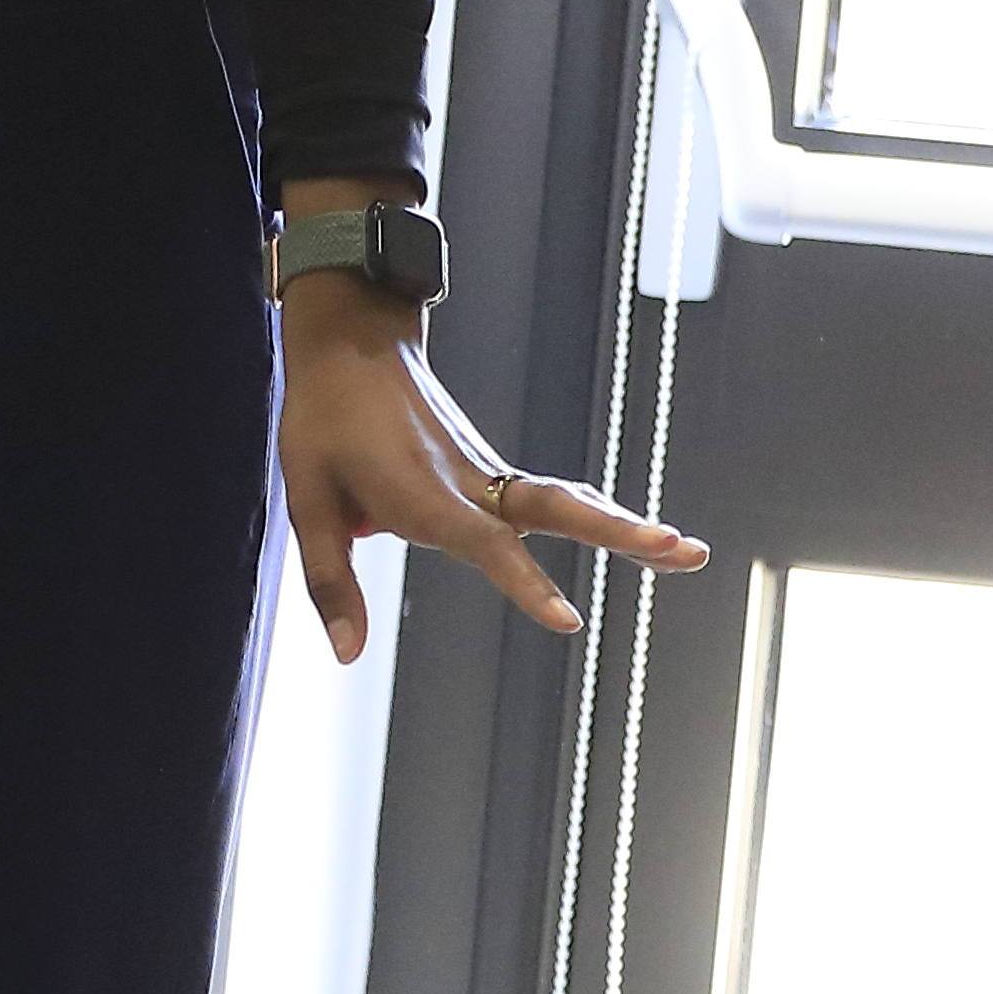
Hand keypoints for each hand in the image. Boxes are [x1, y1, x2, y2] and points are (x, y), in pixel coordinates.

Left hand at [268, 275, 704, 662]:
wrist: (352, 338)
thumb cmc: (322, 418)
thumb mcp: (304, 498)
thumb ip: (329, 580)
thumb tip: (349, 655)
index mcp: (423, 492)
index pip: (486, 546)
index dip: (527, 584)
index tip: (570, 621)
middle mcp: (469, 482)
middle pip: (560, 509)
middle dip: (621, 534)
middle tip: (685, 550)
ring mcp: (485, 471)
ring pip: (568, 500)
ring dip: (626, 525)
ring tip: (689, 551)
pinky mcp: (488, 468)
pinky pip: (550, 497)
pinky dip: (598, 515)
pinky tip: (634, 534)